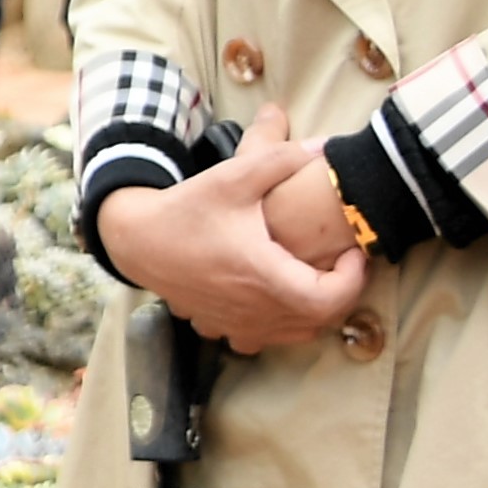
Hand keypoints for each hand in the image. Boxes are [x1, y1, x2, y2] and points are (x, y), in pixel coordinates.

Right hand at [100, 104, 370, 352]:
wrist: (134, 238)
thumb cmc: (186, 209)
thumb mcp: (233, 177)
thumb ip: (280, 159)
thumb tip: (322, 148)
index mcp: (263, 276)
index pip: (330, 299)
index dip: (354, 279)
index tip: (353, 253)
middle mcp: (252, 309)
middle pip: (320, 319)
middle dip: (340, 292)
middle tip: (341, 262)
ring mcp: (235, 323)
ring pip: (295, 333)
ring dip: (314, 310)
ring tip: (314, 277)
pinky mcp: (219, 326)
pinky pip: (263, 339)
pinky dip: (279, 324)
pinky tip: (273, 298)